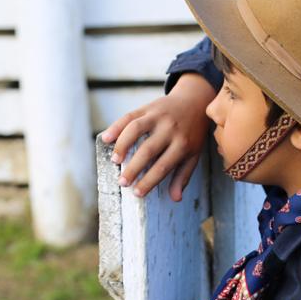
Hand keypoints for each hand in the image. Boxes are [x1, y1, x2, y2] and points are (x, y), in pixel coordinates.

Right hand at [101, 72, 215, 201]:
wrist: (194, 101)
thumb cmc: (192, 134)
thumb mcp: (193, 154)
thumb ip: (183, 175)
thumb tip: (175, 198)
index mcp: (182, 144)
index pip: (163, 166)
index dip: (149, 181)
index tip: (137, 193)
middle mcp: (170, 129)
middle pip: (148, 150)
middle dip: (133, 168)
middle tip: (122, 182)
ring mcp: (158, 116)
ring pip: (135, 129)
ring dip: (122, 145)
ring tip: (114, 161)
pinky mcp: (147, 107)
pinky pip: (129, 116)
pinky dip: (116, 127)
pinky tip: (106, 138)